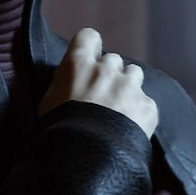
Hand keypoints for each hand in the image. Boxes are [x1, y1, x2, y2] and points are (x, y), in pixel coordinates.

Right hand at [38, 27, 157, 138]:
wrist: (84, 158)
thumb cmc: (58, 130)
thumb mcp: (48, 100)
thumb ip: (63, 81)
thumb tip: (69, 78)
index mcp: (78, 64)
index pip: (89, 36)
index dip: (89, 48)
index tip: (88, 60)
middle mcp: (106, 69)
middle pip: (113, 60)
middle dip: (109, 74)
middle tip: (100, 96)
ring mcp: (130, 87)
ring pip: (134, 75)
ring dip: (127, 87)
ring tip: (118, 110)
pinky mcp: (147, 107)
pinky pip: (146, 102)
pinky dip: (139, 112)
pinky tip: (128, 128)